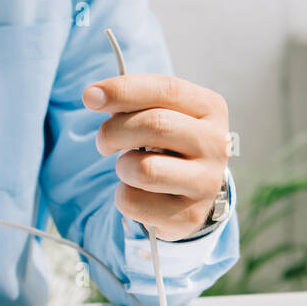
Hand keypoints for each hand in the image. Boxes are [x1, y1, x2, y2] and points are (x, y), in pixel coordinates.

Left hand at [82, 74, 229, 240]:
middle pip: (155, 125)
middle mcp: (216, 143)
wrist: (192, 193)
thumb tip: (94, 95)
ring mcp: (207, 181)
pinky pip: (134, 202)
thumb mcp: (158, 113)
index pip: (166, 90)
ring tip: (129, 168)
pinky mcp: (190, 215)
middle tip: (104, 142)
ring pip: (144, 169)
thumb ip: (131, 101)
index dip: (123, 90)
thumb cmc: (167, 144)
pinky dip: (124, 196)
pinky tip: (139, 193)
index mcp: (210, 108)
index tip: (89, 96)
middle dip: (114, 131)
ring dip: (122, 167)